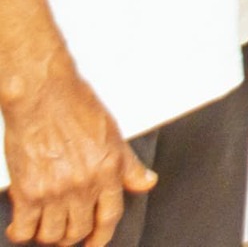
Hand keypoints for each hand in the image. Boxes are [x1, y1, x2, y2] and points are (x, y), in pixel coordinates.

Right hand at [2, 67, 154, 246]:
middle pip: (79, 230)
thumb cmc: (76, 106)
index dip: (102, 235)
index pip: (110, 216)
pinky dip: (21, 233)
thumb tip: (146, 182)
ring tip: (45, 228)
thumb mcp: (113, 135)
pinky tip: (21, 227)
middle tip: (66, 232)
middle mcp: (83, 185)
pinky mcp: (27, 191)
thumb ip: (129, 165)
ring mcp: (55, 190)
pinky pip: (24, 227)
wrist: (43, 95)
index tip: (96, 241)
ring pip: (52, 234)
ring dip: (49, 236)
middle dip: (73, 236)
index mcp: (107, 171)